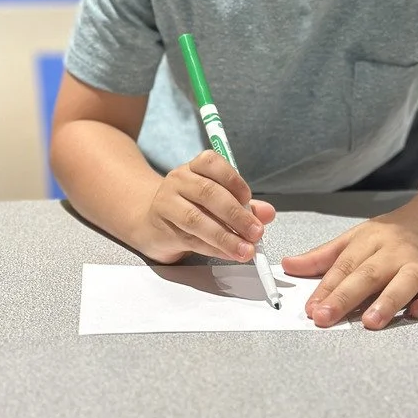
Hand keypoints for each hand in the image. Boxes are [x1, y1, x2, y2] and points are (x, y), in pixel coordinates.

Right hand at [138, 150, 275, 263]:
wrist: (149, 221)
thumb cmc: (190, 207)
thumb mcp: (217, 200)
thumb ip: (243, 205)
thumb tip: (268, 213)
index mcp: (194, 167)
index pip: (212, 163)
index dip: (233, 180)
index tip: (248, 199)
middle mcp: (179, 181)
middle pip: (208, 193)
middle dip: (236, 214)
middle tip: (256, 232)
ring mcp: (167, 204)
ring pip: (197, 219)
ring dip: (226, 237)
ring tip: (246, 250)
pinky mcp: (163, 229)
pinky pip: (191, 239)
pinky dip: (214, 248)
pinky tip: (229, 254)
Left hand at [282, 207, 417, 329]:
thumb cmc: (396, 232)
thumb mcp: (357, 236)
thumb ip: (324, 255)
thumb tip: (289, 266)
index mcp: (371, 240)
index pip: (344, 266)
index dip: (325, 287)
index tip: (310, 308)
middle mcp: (396, 251)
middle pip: (368, 274)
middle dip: (345, 297)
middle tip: (324, 318)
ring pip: (406, 281)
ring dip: (388, 301)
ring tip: (370, 321)